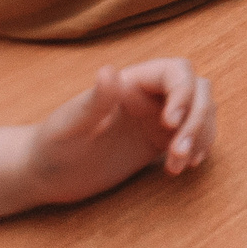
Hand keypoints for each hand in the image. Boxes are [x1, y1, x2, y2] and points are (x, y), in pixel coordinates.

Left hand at [22, 60, 217, 207]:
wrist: (45, 176)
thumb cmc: (50, 147)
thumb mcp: (68, 127)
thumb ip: (94, 101)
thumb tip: (109, 70)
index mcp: (130, 83)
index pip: (176, 72)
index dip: (184, 93)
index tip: (170, 124)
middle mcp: (148, 96)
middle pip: (197, 91)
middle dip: (197, 119)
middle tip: (179, 152)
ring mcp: (156, 118)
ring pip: (201, 112)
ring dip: (200, 135)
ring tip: (178, 164)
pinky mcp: (158, 142)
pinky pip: (194, 135)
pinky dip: (197, 148)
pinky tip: (181, 167)